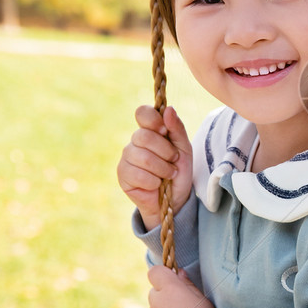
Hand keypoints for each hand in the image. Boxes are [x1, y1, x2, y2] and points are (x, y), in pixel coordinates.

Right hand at [117, 105, 193, 230]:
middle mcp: (135, 141)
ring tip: (167, 174)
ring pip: (143, 157)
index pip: (142, 113)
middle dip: (166, 152)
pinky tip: (156, 184)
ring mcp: (127, 157)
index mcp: (150, 130)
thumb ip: (177, 128)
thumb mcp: (184, 149)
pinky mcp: (123, 175)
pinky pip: (138, 175)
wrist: (174, 198)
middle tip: (173, 160)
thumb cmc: (178, 170)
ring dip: (162, 169)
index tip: (164, 130)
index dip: (153, 119)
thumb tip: (169, 109)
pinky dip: (154, 182)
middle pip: (144, 136)